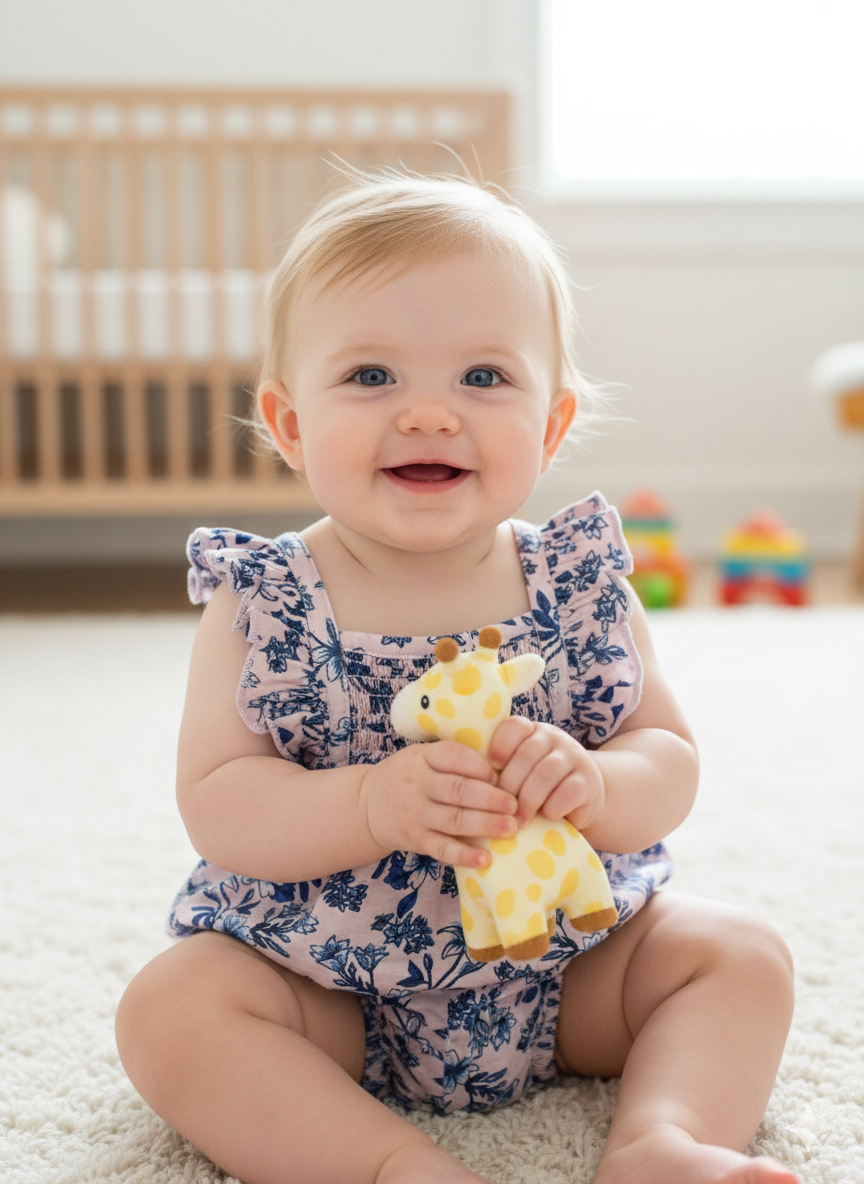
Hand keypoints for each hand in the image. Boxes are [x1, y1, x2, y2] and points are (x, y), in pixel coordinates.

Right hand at [359, 742, 518, 869]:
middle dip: (490, 798)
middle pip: (458, 791)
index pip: (453, 756)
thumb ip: (455, 759)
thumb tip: (503, 766)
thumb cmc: (409, 776)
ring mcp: (416, 814)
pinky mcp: (415, 840)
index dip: (480, 765)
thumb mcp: (423, 756)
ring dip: (485, 825)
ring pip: (454, 820)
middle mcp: (418, 785)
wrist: (367, 804)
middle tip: (515, 804)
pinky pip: (441, 849)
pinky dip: (463, 856)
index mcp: (423, 758)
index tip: (502, 773)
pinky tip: (485, 859)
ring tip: (510, 828)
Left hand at [488, 717, 605, 831]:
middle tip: (502, 808)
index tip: (493, 768)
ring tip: (519, 821)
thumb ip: (502, 771)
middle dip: (510, 784)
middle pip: (526, 754)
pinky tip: (547, 817)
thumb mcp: (520, 774)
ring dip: (528, 801)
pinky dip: (552, 808)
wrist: (581, 802)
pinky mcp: (588, 782)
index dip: (500, 745)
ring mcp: (574, 757)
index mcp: (532, 731)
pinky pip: (567, 792)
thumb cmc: (538, 788)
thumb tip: (472, 785)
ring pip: (545, 774)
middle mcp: (554, 738)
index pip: (515, 726)